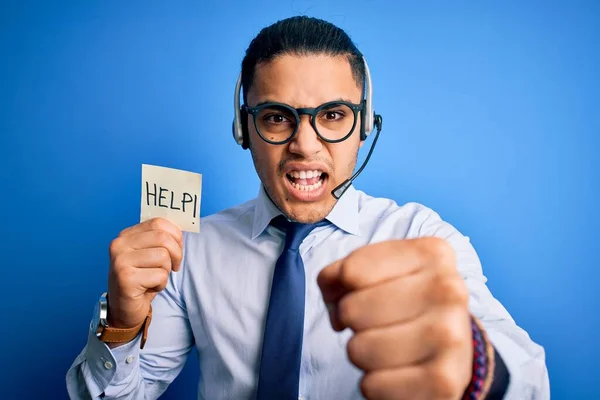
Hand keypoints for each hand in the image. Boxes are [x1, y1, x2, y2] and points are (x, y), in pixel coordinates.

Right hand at [107, 217, 182, 328]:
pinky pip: (160, 275)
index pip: (158, 222)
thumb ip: (160, 239)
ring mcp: (120, 261)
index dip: (175, 235)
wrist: (123, 308)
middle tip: (173, 266)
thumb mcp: (149, 254)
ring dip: (166, 271)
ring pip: (163, 257)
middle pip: (163, 238)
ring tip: (155, 278)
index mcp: (126, 235)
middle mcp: (119, 245)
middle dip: (176, 254)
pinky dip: (161, 284)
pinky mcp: (125, 279)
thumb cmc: (142, 279)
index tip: (177, 249)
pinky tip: (149, 288)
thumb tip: (183, 228)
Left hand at [317, 237, 472, 399]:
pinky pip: (372, 385)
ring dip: (361, 354)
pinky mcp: (443, 383)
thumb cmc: (406, 301)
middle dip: (352, 321)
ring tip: (386, 347)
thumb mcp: (381, 270)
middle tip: (375, 324)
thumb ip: (345, 268)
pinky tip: (397, 372)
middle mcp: (449, 291)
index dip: (343, 288)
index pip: (351, 272)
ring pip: (358, 349)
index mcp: (432, 254)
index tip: (363, 293)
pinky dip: (374, 384)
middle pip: (352, 310)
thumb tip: (329, 284)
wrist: (453, 346)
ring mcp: (450, 337)